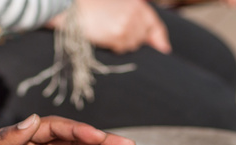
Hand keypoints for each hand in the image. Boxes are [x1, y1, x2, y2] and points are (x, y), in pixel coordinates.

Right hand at [49, 0, 171, 53]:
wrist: (72, 7)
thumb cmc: (89, 5)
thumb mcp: (115, 5)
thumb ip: (133, 16)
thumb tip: (157, 42)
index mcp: (136, 3)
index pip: (154, 23)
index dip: (158, 38)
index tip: (163, 49)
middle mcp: (136, 11)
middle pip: (141, 37)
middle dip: (132, 39)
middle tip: (115, 34)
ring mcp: (129, 23)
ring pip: (132, 44)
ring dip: (121, 43)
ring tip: (106, 31)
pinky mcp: (119, 34)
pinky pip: (122, 48)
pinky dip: (113, 46)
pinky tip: (103, 36)